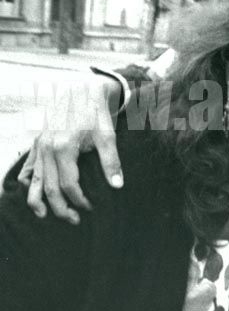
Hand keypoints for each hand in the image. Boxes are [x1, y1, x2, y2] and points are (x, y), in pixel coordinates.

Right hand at [17, 74, 123, 223]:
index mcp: (63, 147)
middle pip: (49, 188)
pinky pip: (28, 168)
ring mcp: (38, 146)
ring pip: (34, 182)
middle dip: (60, 208)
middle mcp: (46, 149)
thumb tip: (118, 186)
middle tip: (74, 221)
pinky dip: (29, 184)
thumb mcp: (108, 135)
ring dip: (39, 202)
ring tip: (46, 216)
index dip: (80, 200)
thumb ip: (111, 161)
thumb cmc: (96, 112)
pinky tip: (34, 194)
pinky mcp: (36, 143)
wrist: (80, 89)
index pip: (69, 185)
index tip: (91, 208)